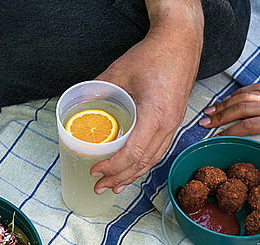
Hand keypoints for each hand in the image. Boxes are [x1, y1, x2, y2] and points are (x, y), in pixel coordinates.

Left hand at [91, 5, 202, 193]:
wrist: (181, 42)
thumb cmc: (153, 54)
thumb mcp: (119, 71)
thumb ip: (97, 89)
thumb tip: (78, 103)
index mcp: (155, 114)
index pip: (134, 153)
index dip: (114, 167)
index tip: (96, 170)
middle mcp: (168, 124)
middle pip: (143, 162)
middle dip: (120, 178)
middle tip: (99, 187)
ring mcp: (174, 124)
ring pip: (153, 160)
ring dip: (133, 175)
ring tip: (115, 187)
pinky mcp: (175, 121)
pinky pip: (159, 150)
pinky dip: (144, 163)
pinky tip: (134, 169)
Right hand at [199, 84, 259, 154]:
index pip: (248, 126)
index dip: (230, 131)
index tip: (215, 137)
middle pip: (239, 110)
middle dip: (219, 117)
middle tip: (202, 123)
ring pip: (242, 98)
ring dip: (223, 105)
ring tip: (208, 111)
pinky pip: (251, 88)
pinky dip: (236, 93)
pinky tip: (227, 99)